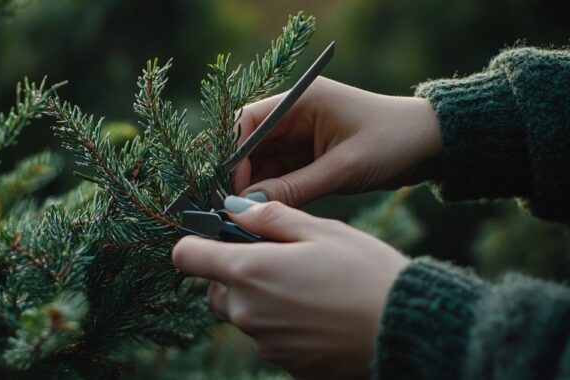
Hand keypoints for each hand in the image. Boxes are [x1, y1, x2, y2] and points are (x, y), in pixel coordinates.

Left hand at [172, 196, 408, 378]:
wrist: (406, 330)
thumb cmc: (365, 272)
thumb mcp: (320, 230)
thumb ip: (269, 216)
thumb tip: (233, 208)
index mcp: (250, 271)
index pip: (186, 256)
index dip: (196, 243)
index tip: (218, 238)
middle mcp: (248, 311)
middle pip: (215, 289)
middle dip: (236, 273)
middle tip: (279, 260)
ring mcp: (265, 343)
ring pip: (243, 314)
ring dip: (261, 299)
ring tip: (307, 287)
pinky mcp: (285, 364)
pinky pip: (269, 338)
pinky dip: (282, 324)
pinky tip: (318, 313)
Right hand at [233, 76, 441, 205]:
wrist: (432, 144)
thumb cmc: (391, 143)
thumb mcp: (341, 169)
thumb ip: (292, 189)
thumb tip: (247, 206)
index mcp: (300, 100)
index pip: (248, 122)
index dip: (233, 155)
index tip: (232, 189)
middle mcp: (295, 114)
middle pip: (250, 143)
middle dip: (242, 175)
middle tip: (236, 209)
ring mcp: (300, 134)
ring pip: (262, 161)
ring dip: (256, 186)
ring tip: (252, 216)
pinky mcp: (309, 154)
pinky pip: (280, 172)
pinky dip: (274, 191)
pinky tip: (270, 211)